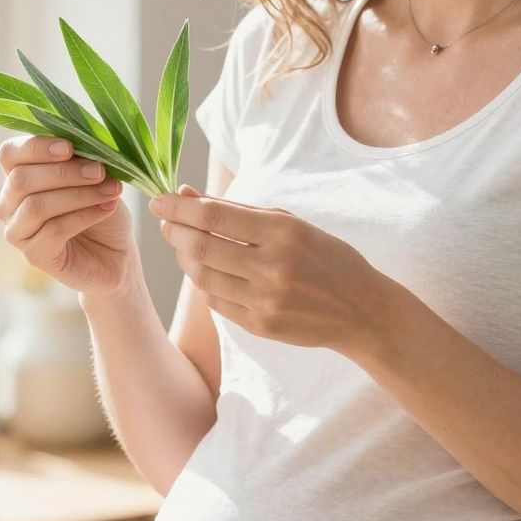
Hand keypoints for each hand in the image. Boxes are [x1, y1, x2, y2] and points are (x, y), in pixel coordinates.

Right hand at [0, 135, 134, 296]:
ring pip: (36, 206)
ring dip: (77, 194)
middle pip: (21, 179)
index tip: (69, 147)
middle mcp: (9, 203)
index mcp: (18, 175)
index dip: (36, 147)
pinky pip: (53, 231)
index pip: (9, 154)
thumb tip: (82, 139)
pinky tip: (106, 208)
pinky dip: (84, 216)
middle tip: (99, 170)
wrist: (117, 253)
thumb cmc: (102, 208)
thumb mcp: (94, 176)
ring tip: (110, 190)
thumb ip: (82, 158)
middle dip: (64, 172)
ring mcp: (18, 232)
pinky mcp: (35, 255)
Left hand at [148, 187, 391, 353]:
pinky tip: (209, 273)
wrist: (361, 310)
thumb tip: (188, 194)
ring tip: (184, 246)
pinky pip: (217, 302)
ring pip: (202, 277)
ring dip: (185, 259)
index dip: (179, 208)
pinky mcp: (261, 325)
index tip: (159, 202)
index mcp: (283, 232)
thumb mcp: (291, 224)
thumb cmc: (325, 259)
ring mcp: (266, 300)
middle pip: (200, 247)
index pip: (215, 216)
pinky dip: (205, 284)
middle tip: (165, 223)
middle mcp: (273, 266)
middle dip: (173, 232)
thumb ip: (239, 211)